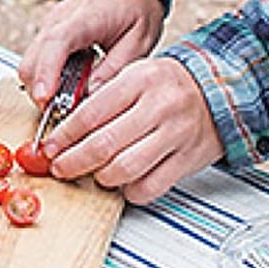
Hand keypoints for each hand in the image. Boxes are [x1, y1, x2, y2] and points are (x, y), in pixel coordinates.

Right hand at [18, 0, 165, 105]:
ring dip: (43, 87)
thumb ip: (116, 68)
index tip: (46, 99)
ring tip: (70, 100)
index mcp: (83, 18)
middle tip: (64, 111)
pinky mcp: (48, 35)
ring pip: (29, 64)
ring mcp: (48, 27)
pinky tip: (67, 87)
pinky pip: (37, 62)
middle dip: (42, 90)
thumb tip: (92, 94)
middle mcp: (57, 21)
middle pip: (32, 60)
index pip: (55, 45)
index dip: (47, 74)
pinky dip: (46, 79)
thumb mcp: (139, 40)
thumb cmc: (135, 8)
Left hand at [41, 56, 222, 204]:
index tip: (49, 147)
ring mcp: (176, 134)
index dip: (63, 135)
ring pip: (126, 168)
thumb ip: (104, 98)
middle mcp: (159, 106)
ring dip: (101, 178)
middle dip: (73, 161)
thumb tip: (64, 129)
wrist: (220, 92)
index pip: (90, 113)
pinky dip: (131, 191)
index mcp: (140, 80)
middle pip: (104, 144)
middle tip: (60, 167)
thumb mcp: (135, 76)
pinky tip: (122, 184)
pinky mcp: (189, 159)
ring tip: (92, 175)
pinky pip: (152, 186)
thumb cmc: (169, 85)